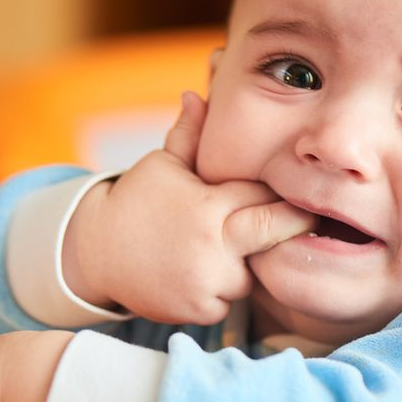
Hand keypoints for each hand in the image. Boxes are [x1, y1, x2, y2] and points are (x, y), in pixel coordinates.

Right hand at [67, 91, 316, 324]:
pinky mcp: (198, 309)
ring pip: (253, 272)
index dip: (277, 189)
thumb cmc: (134, 202)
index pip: (263, 192)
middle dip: (294, 222)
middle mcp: (213, 245)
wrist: (94, 254)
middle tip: (308, 216)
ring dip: (248, 262)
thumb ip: (188, 134)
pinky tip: (204, 273)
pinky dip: (223, 290)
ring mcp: (207, 281)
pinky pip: (230, 300)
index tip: (293, 187)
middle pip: (276, 230)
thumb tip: (196, 93)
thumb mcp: (161, 165)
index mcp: (208, 204)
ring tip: (228, 248)